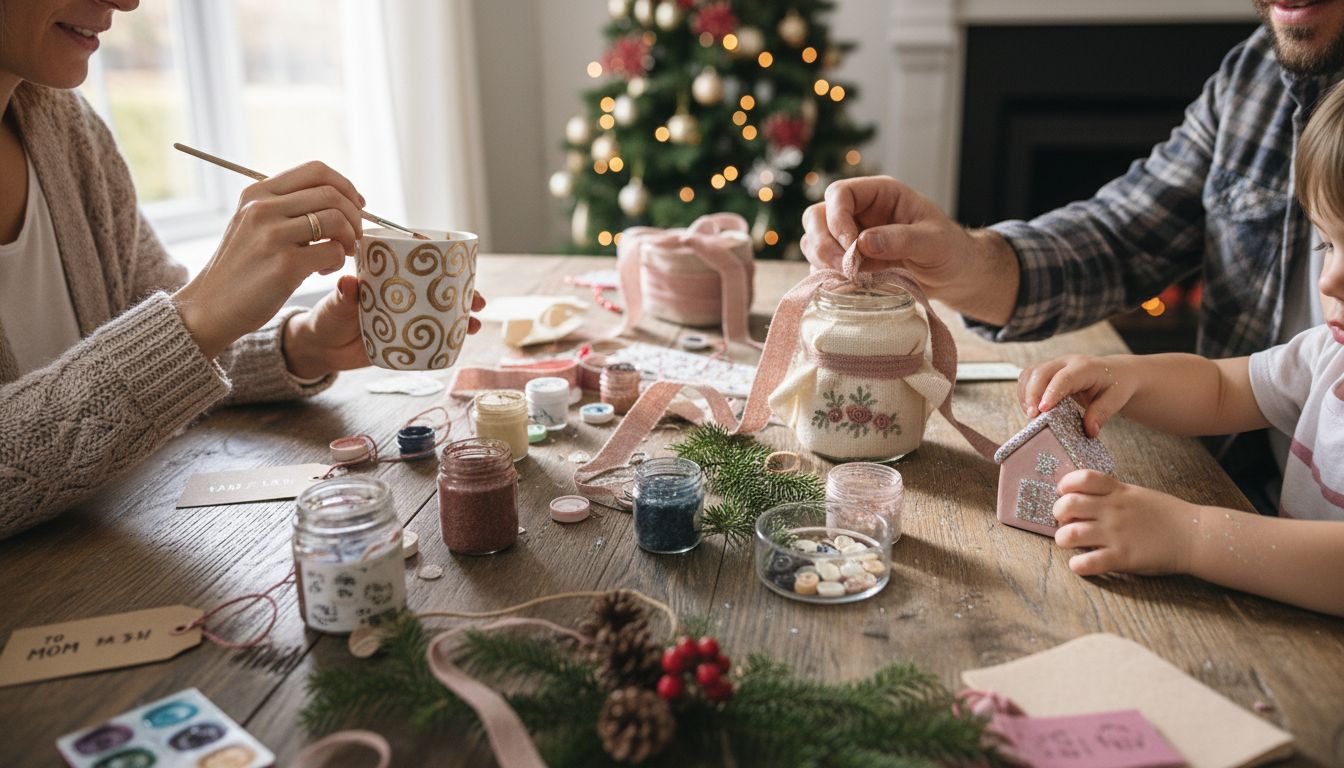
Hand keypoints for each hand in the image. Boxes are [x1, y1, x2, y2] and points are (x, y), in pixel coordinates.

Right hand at [174, 161, 365, 357]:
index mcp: (257, 193)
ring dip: (349, 238)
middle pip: (331, 194)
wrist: (210, 306)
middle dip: (354, 215)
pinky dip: (337, 261)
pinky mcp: (285, 264)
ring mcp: (273, 235)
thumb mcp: (253, 224)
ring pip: (336, 220)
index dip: (345, 186)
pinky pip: (332, 251)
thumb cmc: (242, 267)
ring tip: (339, 254)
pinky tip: (322, 271)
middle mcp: (263, 208)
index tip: (357, 205)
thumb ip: (286, 207)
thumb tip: (338, 198)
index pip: (316, 170)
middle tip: (353, 237)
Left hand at [282, 276, 487, 378]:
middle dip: (465, 294)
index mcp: (391, 278)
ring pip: (442, 315)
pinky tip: (460, 342)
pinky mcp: (407, 343)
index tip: (464, 268)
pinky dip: (449, 340)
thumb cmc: (326, 317)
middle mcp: (404, 296)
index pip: (423, 266)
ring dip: (462, 318)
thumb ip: (343, 295)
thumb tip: (348, 282)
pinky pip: (433, 340)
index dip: (447, 266)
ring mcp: (408, 319)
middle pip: (441, 291)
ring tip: (474, 325)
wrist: (321, 349)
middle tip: (479, 302)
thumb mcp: (335, 304)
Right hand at [800, 175, 1018, 324]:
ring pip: (813, 241)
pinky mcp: (847, 262)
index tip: (852, 248)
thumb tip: (863, 242)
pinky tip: (847, 287)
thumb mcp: (933, 242)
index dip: (837, 218)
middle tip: (845, 269)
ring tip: (849, 279)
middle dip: (824, 243)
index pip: (840, 193)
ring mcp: (849, 237)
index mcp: (879, 195)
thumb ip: (901, 239)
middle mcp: (859, 212)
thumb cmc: (949, 251)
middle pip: (816, 216)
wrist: (953, 276)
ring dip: (822, 261)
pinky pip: (821, 265)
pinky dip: (826, 277)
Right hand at [1017, 355, 1136, 437]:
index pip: (1064, 378)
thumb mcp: (1116, 400)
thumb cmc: (1116, 385)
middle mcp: (1066, 362)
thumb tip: (1089, 430)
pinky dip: (1024, 394)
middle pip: (1040, 373)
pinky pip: (1027, 378)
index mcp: (1086, 367)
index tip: (1042, 410)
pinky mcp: (1046, 372)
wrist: (1116, 373)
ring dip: (1025, 395)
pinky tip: (1031, 408)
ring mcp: (1054, 365)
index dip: (1051, 393)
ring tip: (1031, 415)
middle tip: (1032, 417)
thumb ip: (1102, 413)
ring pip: (1030, 374)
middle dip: (1031, 395)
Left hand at [1052, 470, 1199, 576]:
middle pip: (1067, 505)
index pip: (1081, 478)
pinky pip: (1087, 563)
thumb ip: (1112, 493)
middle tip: (1064, 522)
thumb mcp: (1138, 495)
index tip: (1065, 494)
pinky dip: (1077, 565)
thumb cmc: (1167, 515)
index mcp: (1118, 491)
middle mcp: (1113, 510)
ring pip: (1070, 534)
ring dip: (1063, 539)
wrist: (1196, 536)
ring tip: (1070, 543)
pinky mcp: (1122, 558)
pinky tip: (1081, 564)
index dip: (1065, 485)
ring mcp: (1116, 534)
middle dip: (1058, 514)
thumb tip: (1085, 496)